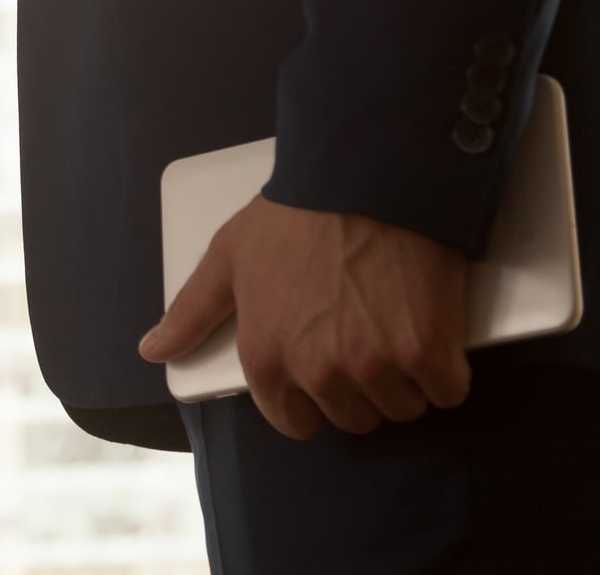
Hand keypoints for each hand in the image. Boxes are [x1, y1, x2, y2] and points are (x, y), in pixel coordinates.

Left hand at [138, 196, 471, 438]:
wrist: (367, 177)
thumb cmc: (294, 214)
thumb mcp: (228, 257)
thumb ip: (191, 312)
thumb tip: (152, 351)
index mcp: (267, 357)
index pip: (294, 422)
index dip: (313, 398)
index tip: (327, 367)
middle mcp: (318, 372)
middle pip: (352, 418)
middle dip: (361, 387)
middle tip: (365, 334)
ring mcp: (375, 366)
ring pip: (400, 407)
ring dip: (405, 380)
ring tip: (396, 325)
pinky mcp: (428, 354)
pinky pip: (446, 391)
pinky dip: (446, 370)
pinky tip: (434, 330)